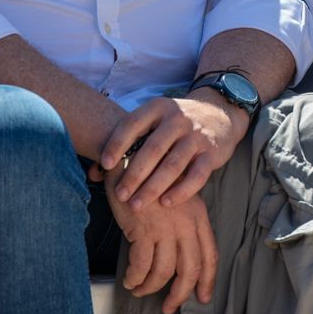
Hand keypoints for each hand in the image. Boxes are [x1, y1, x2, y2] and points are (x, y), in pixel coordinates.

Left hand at [97, 94, 247, 209]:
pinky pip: (197, 175)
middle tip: (119, 194)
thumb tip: (93, 173)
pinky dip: (181, 190)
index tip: (104, 165)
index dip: (117, 144)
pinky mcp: (212, 152)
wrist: (219, 114)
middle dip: (134, 174)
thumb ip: (127, 144)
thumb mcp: (153, 123)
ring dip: (153, 186)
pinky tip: (166, 202)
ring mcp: (196, 136)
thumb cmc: (174, 125)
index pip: (133, 124)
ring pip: (173, 164)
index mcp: (158, 108)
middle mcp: (178, 119)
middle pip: (153, 148)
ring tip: (136, 205)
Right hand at [99, 164, 216, 311]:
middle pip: (190, 269)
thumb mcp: (177, 200)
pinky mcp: (143, 230)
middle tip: (169, 307)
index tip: (203, 297)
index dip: (207, 279)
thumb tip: (181, 260)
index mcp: (199, 216)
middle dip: (180, 293)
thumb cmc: (152, 180)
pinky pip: (141, 266)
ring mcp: (166, 227)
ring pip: (163, 272)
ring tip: (140, 289)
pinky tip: (130, 280)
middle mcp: (187, 223)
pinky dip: (135, 278)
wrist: (132, 159)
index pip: (209, 254)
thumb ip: (183, 226)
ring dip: (150, 287)